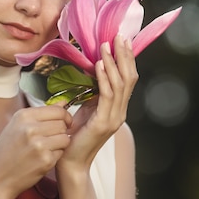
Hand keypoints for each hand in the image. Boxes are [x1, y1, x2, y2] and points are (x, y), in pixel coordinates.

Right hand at [0, 105, 71, 198]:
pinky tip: (43, 158)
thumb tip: (64, 103)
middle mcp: (31, 128)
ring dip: (60, 143)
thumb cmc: (4, 152)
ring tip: (47, 148)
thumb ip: (40, 114)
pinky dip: (56, 155)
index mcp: (23, 116)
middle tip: (52, 138)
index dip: (65, 116)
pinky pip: (61, 152)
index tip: (64, 122)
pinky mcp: (45, 160)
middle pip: (62, 123)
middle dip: (61, 130)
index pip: (57, 110)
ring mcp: (39, 145)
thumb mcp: (16, 126)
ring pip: (65, 138)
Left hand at [58, 34, 138, 171]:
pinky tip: (98, 65)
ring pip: (120, 85)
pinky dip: (104, 78)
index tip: (122, 40)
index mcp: (117, 109)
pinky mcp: (103, 123)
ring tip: (106, 46)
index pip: (128, 79)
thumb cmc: (74, 136)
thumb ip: (93, 94)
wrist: (69, 162)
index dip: (126, 59)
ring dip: (112, 62)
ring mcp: (114, 118)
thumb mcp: (85, 109)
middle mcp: (120, 112)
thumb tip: (93, 71)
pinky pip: (106, 95)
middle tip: (119, 36)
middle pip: (129, 78)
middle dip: (124, 55)